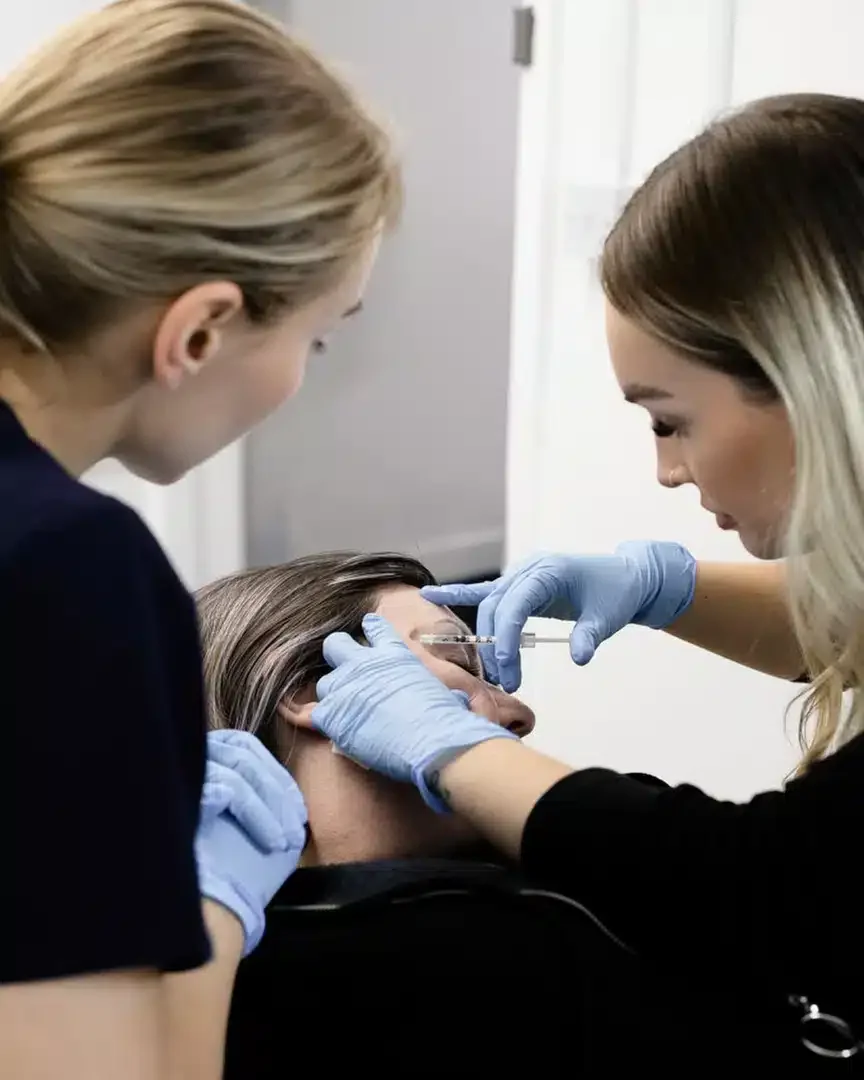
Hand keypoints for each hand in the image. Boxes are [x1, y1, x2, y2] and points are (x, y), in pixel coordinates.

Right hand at [196, 730, 307, 955]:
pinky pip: (231, 791)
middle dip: (275, 787)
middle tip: (296, 822)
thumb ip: (258, 800)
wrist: (195, 916)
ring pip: (239, 770)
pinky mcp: (179, 796)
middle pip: (240, 751)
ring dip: (272, 805)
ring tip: (285, 841)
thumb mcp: (244, 831)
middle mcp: (181, 763)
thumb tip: (289, 792)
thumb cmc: (221, 880)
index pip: (239, 745)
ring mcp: (178, 777)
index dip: (270, 770)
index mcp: (194, 764)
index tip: (294, 803)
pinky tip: (274, 844)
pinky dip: (260, 816)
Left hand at [312, 614, 516, 811]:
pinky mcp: (333, 715)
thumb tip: (447, 697)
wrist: (435, 741)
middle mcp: (365, 664)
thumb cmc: (446, 717)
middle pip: (335, 645)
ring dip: (334, 694)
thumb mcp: (443, 686)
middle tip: (348, 671)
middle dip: (339, 654)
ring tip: (347, 710)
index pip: (374, 627)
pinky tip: (305, 717)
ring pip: (324, 683)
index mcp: (394, 652)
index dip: (371, 629)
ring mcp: (346, 688)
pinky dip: (312, 717)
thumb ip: (428, 682)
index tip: (369, 629)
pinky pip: (310, 712)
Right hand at [422, 540, 695, 690]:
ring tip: (496, 672)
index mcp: (548, 571)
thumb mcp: (607, 617)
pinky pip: (486, 592)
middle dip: (495, 646)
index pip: (515, 605)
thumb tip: (579, 657)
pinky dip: (459, 595)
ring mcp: (521, 574)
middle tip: (506, 681)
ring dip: (487, 638)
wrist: (626, 577)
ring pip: (490, 605)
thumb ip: (590, 636)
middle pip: (497, 607)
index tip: (506, 668)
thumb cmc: (617, 594)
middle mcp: (529, 569)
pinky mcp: (520, 584)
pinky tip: (430, 596)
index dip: (506, 637)